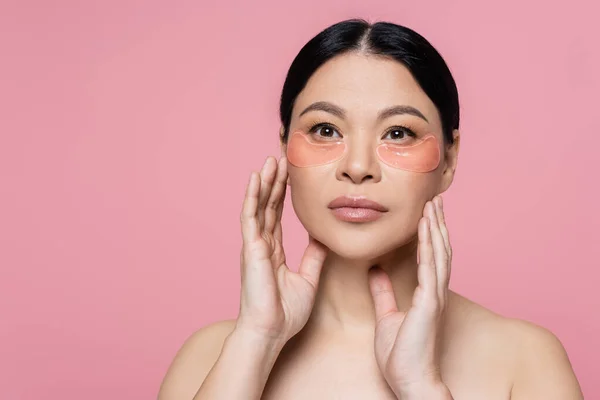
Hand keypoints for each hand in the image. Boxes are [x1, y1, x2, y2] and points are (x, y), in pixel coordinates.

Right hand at [236, 156, 327, 345]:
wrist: (271, 331)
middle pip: (268, 205)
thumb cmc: (285, 313)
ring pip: (258, 206)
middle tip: (280, 159)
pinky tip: (256, 178)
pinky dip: (252, 196)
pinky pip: (250, 216)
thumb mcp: (308, 280)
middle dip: (274, 182)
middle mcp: (262, 244)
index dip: (282, 194)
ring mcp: (254, 245)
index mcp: (273, 251)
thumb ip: (313, 258)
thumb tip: (323, 240)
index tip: (289, 175)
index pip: (277, 215)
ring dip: (264, 183)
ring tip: (270, 161)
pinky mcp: (251, 248)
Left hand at [368, 196, 452, 397]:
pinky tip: (427, 229)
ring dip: (436, 227)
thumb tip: (376, 271)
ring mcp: (434, 297)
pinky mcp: (429, 304)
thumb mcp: (386, 316)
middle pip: (439, 249)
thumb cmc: (401, 354)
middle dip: (437, 222)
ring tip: (433, 204)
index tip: (426, 211)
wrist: (408, 380)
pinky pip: (430, 269)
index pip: (430, 256)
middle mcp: (434, 291)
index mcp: (425, 294)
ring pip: (439, 254)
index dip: (430, 232)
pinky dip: (429, 246)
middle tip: (435, 198)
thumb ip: (384, 292)